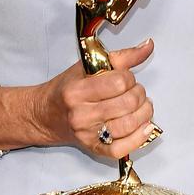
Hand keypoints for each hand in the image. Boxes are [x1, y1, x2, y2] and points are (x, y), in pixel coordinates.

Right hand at [34, 38, 157, 159]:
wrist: (44, 116)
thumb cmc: (67, 89)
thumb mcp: (88, 66)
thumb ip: (121, 57)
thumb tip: (148, 45)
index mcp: (77, 91)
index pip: (119, 82)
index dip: (130, 78)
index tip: (126, 78)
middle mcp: (81, 114)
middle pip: (127, 103)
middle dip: (139, 94)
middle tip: (135, 92)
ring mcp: (88, 134)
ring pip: (129, 125)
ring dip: (144, 113)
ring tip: (142, 106)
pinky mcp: (94, 148)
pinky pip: (123, 148)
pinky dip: (139, 137)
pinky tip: (144, 126)